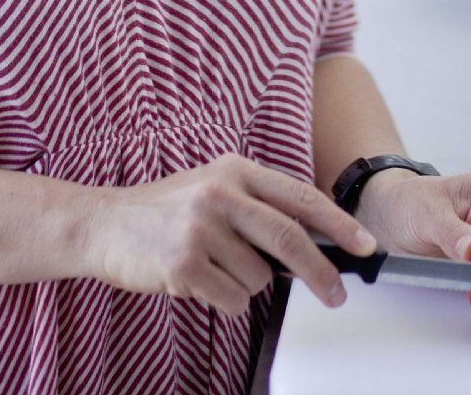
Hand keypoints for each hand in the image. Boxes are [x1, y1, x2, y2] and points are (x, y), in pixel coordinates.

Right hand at [81, 153, 376, 317]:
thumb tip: (314, 241)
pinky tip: (197, 280)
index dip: (337, 222)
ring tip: (212, 267)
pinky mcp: (184, 264)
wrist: (105, 224)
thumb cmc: (166, 210)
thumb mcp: (213, 188)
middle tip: (337, 295)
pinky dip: (222, 300)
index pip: (299, 196)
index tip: (365, 244)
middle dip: (321, 272)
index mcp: (233, 170)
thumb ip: (257, 205)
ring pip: (259, 278)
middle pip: (289, 239)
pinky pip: (232, 299)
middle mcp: (220, 193)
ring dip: (245, 284)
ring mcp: (201, 228)